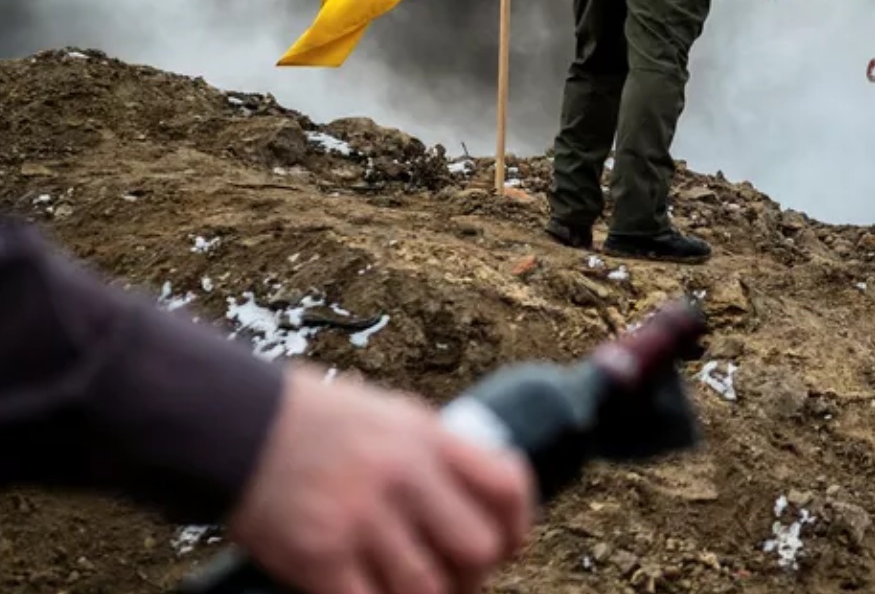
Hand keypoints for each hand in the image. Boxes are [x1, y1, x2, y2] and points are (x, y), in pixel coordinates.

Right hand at [228, 365, 536, 593]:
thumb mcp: (393, 414)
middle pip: (477, 547)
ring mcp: (361, 521)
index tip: (513, 542)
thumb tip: (476, 494)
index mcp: (428, 438)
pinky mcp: (319, 558)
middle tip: (461, 577)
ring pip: (427, 587)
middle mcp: (403, 478)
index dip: (520, 523)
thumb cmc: (316, 420)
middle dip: (477, 572)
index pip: (506, 484)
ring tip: (420, 591)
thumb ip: (436, 452)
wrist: (237, 426)